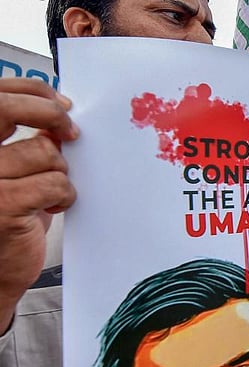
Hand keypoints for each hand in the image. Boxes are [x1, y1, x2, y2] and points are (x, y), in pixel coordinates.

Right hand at [0, 79, 77, 331]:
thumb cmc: (5, 221)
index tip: (60, 102)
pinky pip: (54, 184)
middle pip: (8, 110)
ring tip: (47, 195)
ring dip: (59, 173)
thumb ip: (25, 142)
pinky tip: (51, 209)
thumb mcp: (12, 173)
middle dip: (49, 115)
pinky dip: (64, 196)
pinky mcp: (2, 205)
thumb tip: (56, 117)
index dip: (30, 92)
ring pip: (44, 153)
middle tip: (71, 132)